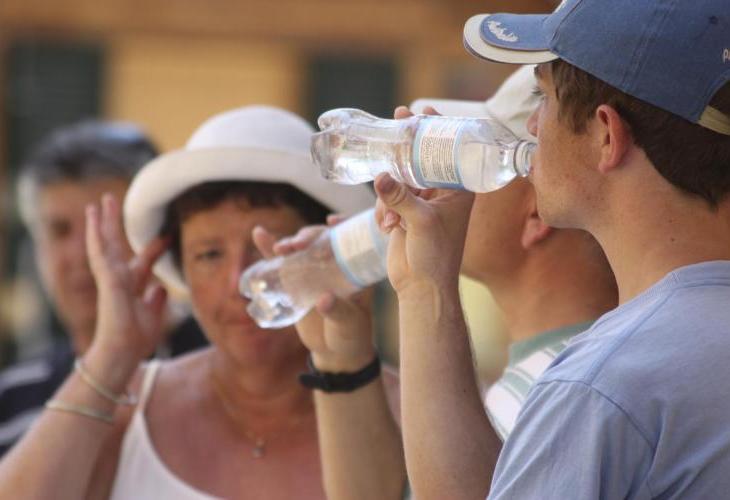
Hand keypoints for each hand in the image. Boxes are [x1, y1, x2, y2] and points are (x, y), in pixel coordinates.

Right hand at [84, 194, 168, 386]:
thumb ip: (157, 300)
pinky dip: (96, 234)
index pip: (145, 259)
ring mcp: (111, 278)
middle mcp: (120, 279)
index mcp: (133, 286)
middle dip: (116, 224)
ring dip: (103, 222)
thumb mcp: (155, 316)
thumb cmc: (137, 339)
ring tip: (101, 202)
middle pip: (118, 245)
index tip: (169, 233)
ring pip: (105, 243)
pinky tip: (93, 217)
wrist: (124, 352)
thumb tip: (162, 288)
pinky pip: (99, 252)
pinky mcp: (107, 279)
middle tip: (113, 201)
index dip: (157, 246)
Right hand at [252, 217, 375, 371]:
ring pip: (302, 248)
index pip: (351, 239)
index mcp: (355, 268)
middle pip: (322, 240)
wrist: (335, 352)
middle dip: (310, 236)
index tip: (332, 222)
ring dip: (290, 242)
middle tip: (299, 244)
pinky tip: (259, 234)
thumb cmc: (351, 335)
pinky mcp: (296, 281)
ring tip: (281, 248)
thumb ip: (338, 311)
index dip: (343, 225)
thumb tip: (323, 299)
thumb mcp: (349, 323)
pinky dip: (269, 248)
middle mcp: (335, 265)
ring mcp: (314, 271)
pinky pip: (282, 262)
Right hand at [375, 106, 474, 295]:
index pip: (451, 151)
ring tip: (391, 214)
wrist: (422, 287)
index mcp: (459, 190)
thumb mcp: (421, 223)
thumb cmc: (435, 256)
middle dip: (407, 145)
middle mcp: (442, 193)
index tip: (424, 111)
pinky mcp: (404, 213)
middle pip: (423, 157)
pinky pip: (388, 197)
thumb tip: (381, 177)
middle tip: (398, 119)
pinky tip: (387, 228)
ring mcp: (422, 202)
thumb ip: (401, 198)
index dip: (438, 130)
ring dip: (391, 189)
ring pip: (401, 177)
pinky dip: (384, 209)